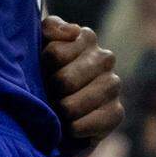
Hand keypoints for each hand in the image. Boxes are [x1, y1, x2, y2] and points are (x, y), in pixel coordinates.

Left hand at [41, 15, 123, 153]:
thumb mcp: (38, 41)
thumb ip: (51, 28)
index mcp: (85, 37)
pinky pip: (90, 124)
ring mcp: (113, 85)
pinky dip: (75, 128)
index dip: (42, 66)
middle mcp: (104, 58)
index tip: (41, 68)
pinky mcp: (116, 112)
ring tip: (55, 109)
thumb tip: (74, 32)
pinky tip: (69, 125)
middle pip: (65, 80)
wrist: (52, 105)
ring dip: (60, 111)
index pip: (55, 54)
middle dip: (50, 91)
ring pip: (74, 105)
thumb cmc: (42, 67)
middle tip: (47, 92)